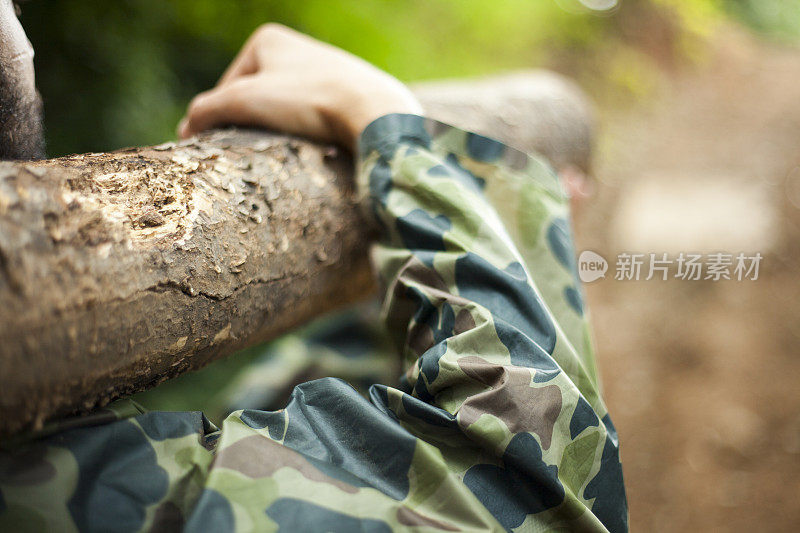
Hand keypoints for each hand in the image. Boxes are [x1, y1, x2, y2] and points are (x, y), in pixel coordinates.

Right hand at [178, 24, 421, 149]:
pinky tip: (312, 149)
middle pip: (258, 98)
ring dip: (280, 133)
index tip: (219, 145)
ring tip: (284, 152)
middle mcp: (299, 49)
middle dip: (252, 124)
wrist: (373, 112)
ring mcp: (326, 72)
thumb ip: (208, 110)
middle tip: (251, 152)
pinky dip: (308, 136)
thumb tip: (185, 129)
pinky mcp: (348, 97)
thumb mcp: (245, 100)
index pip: (228, 85)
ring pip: (287, 111)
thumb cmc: (308, 100)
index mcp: (269, 39)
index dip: (220, 118)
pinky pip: (315, 120)